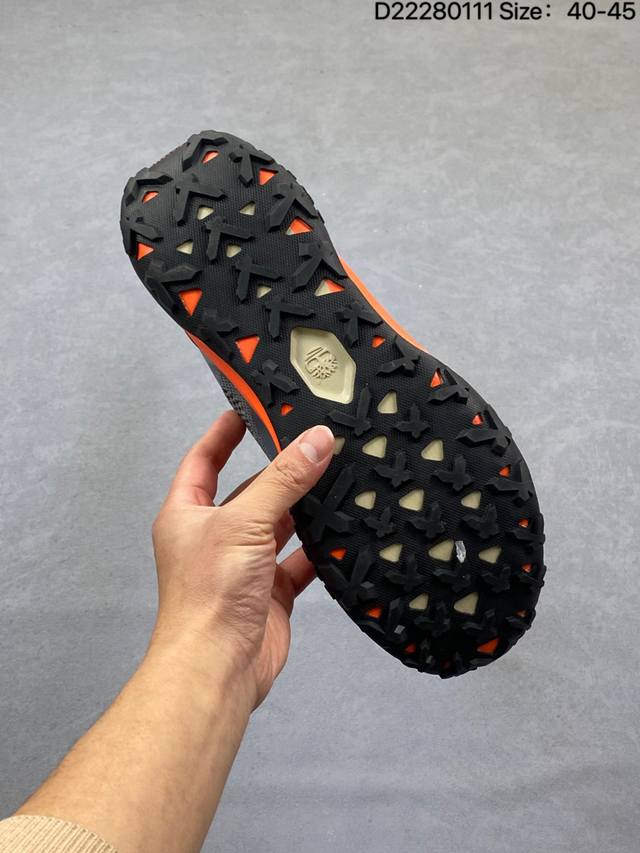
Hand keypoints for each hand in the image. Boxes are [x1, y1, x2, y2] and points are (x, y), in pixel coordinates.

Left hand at [150, 411, 333, 707]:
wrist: (218, 668)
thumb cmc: (208, 597)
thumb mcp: (244, 523)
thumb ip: (283, 480)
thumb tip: (315, 441)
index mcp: (188, 515)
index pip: (204, 460)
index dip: (223, 433)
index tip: (249, 408)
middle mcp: (215, 537)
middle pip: (251, 492)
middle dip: (280, 471)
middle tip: (312, 442)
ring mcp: (245, 565)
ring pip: (280, 525)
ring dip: (304, 509)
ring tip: (336, 478)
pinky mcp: (271, 591)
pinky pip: (300, 561)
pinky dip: (320, 549)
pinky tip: (342, 533)